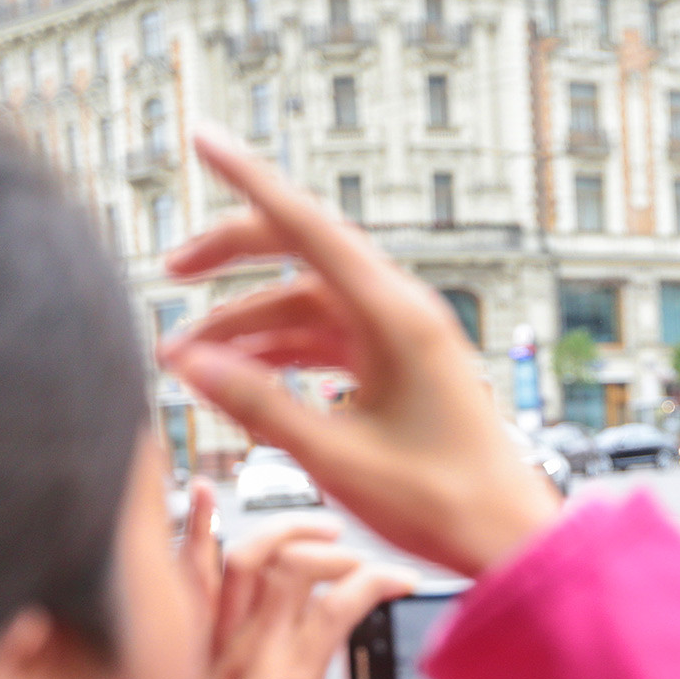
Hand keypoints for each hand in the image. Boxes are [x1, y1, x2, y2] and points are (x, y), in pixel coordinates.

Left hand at [150, 520, 457, 678]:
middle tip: (362, 564)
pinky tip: (201, 494)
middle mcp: (250, 653)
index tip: (403, 583)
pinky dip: (192, 528)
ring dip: (286, 530)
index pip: (342, 605)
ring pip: (246, 558)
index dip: (381, 581)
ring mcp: (212, 642)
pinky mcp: (184, 642)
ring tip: (320, 529)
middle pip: (298, 568)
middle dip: (341, 553)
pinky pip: (186, 573)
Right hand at [157, 130, 558, 578]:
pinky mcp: (401, 369)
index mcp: (395, 317)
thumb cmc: (441, 503)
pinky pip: (329, 342)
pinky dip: (282, 355)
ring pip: (310, 306)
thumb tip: (188, 361)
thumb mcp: (335, 457)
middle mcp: (402, 315)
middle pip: (305, 257)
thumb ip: (259, 405)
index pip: (308, 227)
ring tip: (184, 360)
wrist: (507, 539)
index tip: (203, 139)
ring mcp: (403, 340)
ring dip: (250, 326)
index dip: (248, 180)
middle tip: (171, 272)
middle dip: (235, 259)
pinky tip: (238, 381)